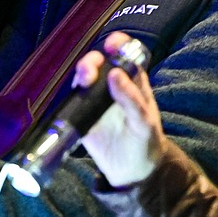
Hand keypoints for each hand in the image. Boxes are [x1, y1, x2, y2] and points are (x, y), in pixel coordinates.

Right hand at [73, 32, 170, 186]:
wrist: (134, 171)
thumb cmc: (146, 141)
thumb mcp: (144, 121)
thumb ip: (131, 99)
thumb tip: (115, 74)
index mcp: (133, 82)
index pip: (125, 56)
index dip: (118, 45)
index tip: (111, 45)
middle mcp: (112, 87)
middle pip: (99, 63)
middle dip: (92, 61)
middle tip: (90, 73)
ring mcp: (96, 101)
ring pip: (84, 78)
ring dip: (81, 73)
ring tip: (84, 81)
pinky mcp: (83, 116)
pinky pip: (73, 101)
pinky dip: (70, 94)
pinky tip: (74, 95)